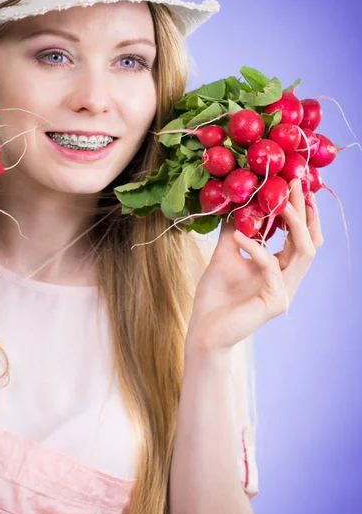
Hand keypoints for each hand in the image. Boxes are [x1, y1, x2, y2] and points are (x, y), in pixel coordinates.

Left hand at [185, 179, 323, 358]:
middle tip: (295, 183)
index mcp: (280, 270)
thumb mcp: (225, 255)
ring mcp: (285, 292)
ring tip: (275, 202)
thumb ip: (235, 232)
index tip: (292, 184)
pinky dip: (254, 248)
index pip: (299, 237)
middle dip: (304, 211)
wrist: (203, 330)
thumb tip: (235, 204)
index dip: (299, 212)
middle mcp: (288, 280)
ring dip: (292, 224)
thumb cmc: (214, 297)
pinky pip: (271, 266)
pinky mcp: (275, 302)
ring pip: (304, 252)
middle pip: (309, 241)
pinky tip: (237, 237)